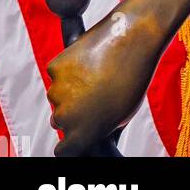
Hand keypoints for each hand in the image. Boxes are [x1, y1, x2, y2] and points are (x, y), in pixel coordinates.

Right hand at [46, 4, 162, 156]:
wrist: (133, 38)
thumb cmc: (134, 77)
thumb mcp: (122, 114)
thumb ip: (101, 130)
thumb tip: (91, 137)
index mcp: (82, 135)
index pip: (64, 151)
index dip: (72, 142)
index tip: (78, 133)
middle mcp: (65, 118)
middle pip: (60, 121)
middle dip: (72, 112)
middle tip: (93, 94)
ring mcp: (57, 91)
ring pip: (57, 96)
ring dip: (69, 89)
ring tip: (95, 73)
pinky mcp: (55, 67)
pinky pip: (57, 73)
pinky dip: (68, 69)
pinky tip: (87, 60)